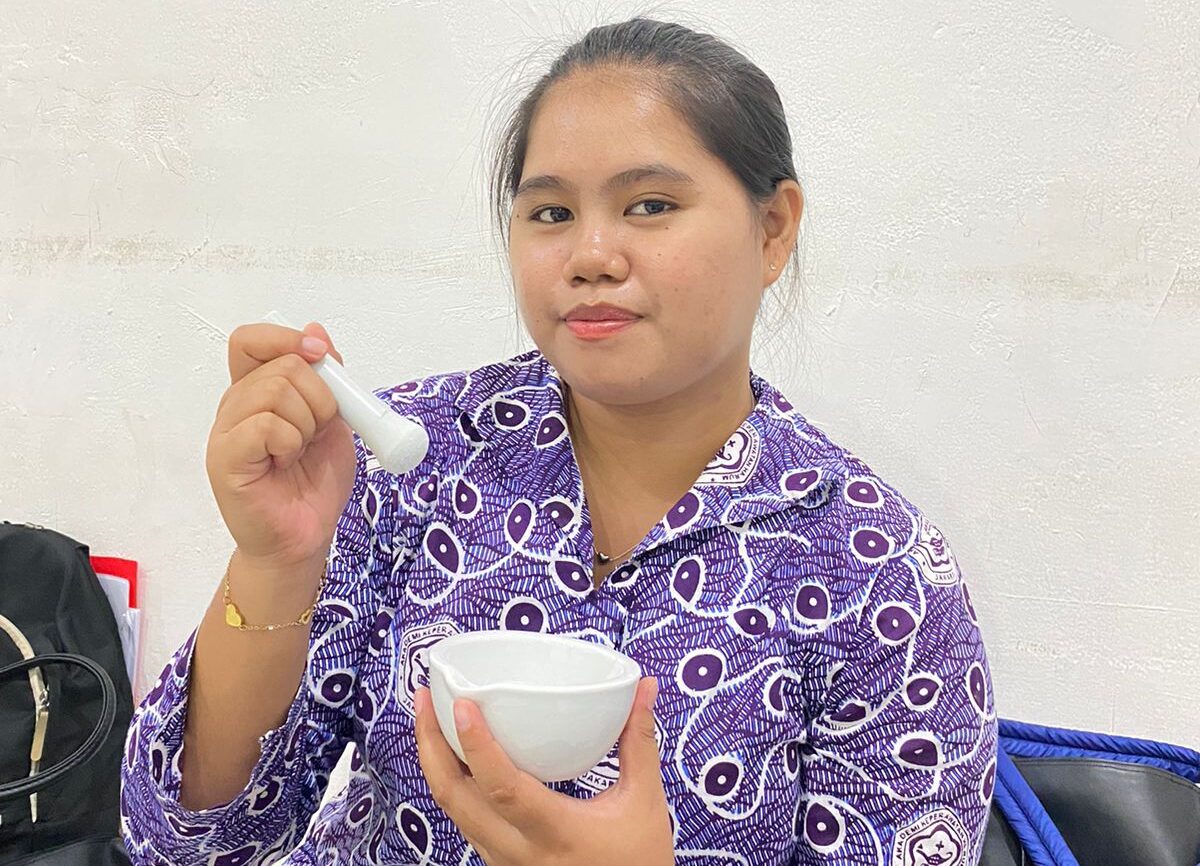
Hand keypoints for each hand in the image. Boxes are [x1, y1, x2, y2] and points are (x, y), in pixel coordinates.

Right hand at [205, 321, 355, 572]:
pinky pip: (266, 426)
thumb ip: (328, 379)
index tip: (319, 354)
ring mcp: (227, 432)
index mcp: (257, 392)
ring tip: (299, 453)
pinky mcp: (226, 459)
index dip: (286, 338)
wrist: (304, 538)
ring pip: (275, 391)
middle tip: (316, 433)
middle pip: (279, 365)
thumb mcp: (334, 421)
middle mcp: (236, 406)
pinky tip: (286, 463)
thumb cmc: (313, 483)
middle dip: (319, 397)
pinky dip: (290, 442)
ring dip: (307, 423)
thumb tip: (316, 332)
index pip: (252, 340)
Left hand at [414, 677, 674, 865]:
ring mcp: (504, 861)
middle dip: (431, 745)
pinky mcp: (501, 864)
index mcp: (555, 832)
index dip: (477, 745)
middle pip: (454, 798)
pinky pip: (465, 822)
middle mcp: (519, 851)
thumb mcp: (645, 802)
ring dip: (435, 764)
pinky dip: (452, 785)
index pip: (504, 787)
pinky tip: (456, 758)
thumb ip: (639, 742)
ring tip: (431, 719)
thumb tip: (645, 688)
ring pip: (453, 811)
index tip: (461, 704)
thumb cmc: (639, 863)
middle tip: (424, 698)